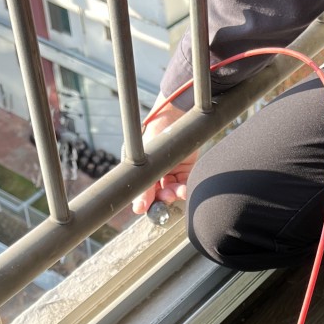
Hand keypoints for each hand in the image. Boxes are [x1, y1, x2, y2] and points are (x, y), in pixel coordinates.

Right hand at [131, 94, 196, 214]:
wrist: (177, 113)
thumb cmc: (156, 132)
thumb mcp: (147, 159)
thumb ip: (144, 184)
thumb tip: (138, 209)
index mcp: (140, 169)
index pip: (140, 190)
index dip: (144, 201)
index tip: (146, 209)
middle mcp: (154, 171)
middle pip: (157, 193)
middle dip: (162, 198)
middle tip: (166, 197)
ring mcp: (170, 170)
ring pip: (171, 190)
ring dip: (174, 194)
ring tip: (178, 191)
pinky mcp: (185, 168)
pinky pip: (184, 184)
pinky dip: (184, 188)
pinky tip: (184, 189)